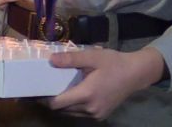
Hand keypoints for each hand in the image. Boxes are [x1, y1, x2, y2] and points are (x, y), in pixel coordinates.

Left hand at [47, 46, 165, 119]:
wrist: (137, 74)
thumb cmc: (114, 63)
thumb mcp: (92, 56)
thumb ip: (71, 59)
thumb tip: (50, 60)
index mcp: (87, 94)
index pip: (57, 103)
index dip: (44, 99)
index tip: (35, 90)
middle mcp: (90, 109)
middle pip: (62, 110)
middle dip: (51, 100)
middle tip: (42, 88)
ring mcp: (96, 114)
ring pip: (70, 113)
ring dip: (62, 104)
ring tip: (55, 90)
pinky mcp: (101, 115)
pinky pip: (80, 114)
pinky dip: (72, 106)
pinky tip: (71, 94)